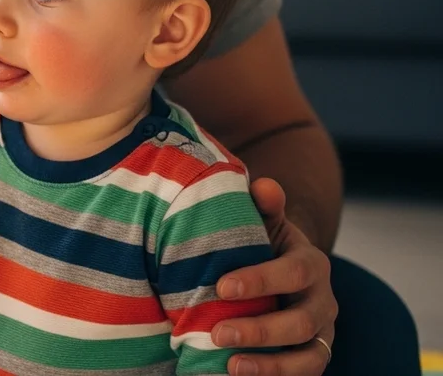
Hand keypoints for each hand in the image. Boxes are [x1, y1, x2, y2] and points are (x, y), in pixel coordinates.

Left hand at [213, 178, 337, 375]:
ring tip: (230, 365)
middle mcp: (323, 301)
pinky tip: (239, 375)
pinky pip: (303, 373)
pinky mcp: (312, 356)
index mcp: (311, 264)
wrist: (281, 273)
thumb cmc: (261, 245)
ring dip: (270, 364)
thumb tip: (263, 185)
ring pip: (307, 356)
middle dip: (260, 330)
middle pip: (301, 322)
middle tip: (218, 333)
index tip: (221, 287)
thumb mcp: (263, 223)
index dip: (260, 281)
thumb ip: (262, 206)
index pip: (293, 272)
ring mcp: (321, 333)